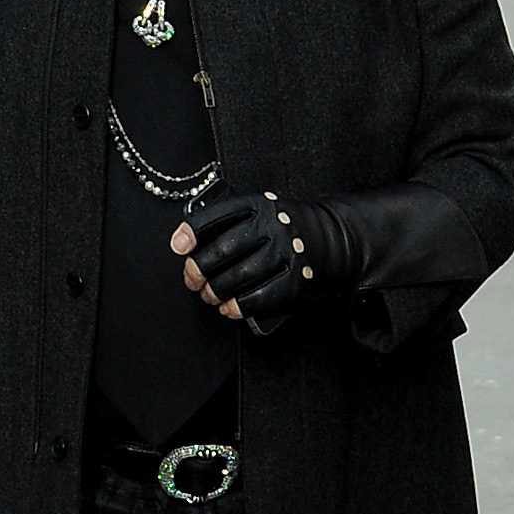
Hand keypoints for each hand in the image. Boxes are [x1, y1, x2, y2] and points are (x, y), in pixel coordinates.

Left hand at [173, 192, 352, 335]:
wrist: (334, 240)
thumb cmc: (287, 229)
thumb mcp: (262, 212)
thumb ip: (231, 223)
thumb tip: (190, 245)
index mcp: (259, 205)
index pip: (218, 215)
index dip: (192, 231)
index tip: (179, 246)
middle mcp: (273, 226)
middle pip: (223, 250)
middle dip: (199, 269)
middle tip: (192, 279)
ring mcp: (287, 252)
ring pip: (238, 277)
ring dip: (216, 291)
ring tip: (209, 295)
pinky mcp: (297, 280)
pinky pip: (260, 298)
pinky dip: (238, 306)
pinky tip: (229, 308)